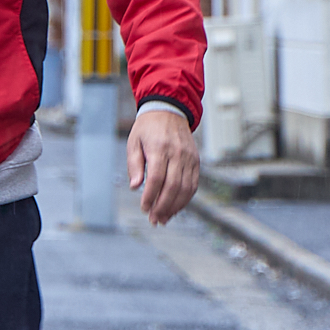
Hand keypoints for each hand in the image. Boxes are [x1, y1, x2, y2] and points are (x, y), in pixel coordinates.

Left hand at [127, 103, 202, 224]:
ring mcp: (189, 158)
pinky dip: (185, 199)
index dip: (151, 196)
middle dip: (163, 206)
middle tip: (154, 219)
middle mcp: (177, 153)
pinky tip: (175, 208)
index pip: (157, 178)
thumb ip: (134, 165)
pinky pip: (193, 184)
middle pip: (173, 186)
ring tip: (164, 218)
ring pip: (186, 188)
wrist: (169, 110)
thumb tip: (135, 187)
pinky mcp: (196, 161)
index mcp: (160, 148)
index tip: (144, 208)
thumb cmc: (147, 128)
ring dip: (175, 207)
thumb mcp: (134, 142)